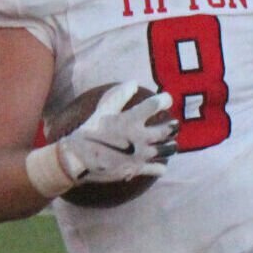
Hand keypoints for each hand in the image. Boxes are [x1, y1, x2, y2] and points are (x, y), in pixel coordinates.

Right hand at [56, 82, 178, 183]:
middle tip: (174, 124)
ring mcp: (141, 155)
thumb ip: (120, 96)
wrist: (78, 160)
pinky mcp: (138, 169)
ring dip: (171, 145)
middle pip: (168, 130)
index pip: (155, 105)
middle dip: (173, 126)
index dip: (164, 99)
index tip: (166, 99)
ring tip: (169, 143)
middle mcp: (140, 137)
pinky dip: (161, 166)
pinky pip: (158, 169)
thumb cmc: (89, 133)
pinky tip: (159, 164)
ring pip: (168, 150)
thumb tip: (134, 82)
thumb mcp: (102, 111)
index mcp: (131, 120)